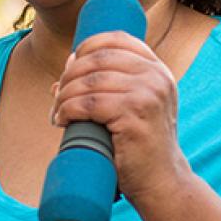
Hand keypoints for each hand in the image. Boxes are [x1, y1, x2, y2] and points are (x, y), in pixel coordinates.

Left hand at [51, 31, 191, 209]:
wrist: (162, 181)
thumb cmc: (141, 146)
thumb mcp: (135, 106)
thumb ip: (111, 83)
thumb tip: (68, 62)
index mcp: (158, 70)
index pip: (117, 39)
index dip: (87, 46)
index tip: (71, 67)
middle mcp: (156, 77)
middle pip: (98, 58)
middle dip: (69, 75)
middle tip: (58, 96)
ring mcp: (148, 94)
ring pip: (89, 81)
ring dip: (64, 95)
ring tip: (58, 111)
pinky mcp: (134, 114)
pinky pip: (88, 103)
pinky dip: (68, 110)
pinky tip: (63, 120)